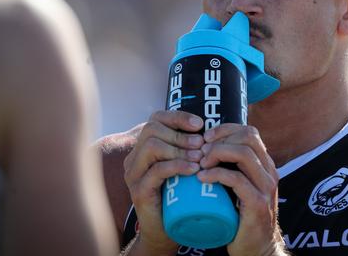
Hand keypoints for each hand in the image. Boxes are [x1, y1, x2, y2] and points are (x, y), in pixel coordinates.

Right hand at [123, 110, 204, 254]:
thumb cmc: (180, 196)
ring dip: (179, 148)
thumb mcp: (185, 166)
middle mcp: (135, 157)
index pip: (156, 119)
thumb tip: (213, 129)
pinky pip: (156, 170)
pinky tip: (194, 169)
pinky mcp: (138, 190)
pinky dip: (177, 166)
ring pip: (152, 146)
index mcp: (144, 147)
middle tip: (202, 144)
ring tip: (199, 157)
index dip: (178, 117)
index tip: (200, 124)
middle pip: (152, 128)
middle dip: (180, 133)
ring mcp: (134, 174)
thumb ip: (190, 147)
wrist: (167, 231)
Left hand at [197, 124, 286, 255]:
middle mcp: (270, 172)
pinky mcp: (257, 203)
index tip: (205, 138)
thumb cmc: (241, 218)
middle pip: (248, 137)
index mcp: (266, 166)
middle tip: (200, 151)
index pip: (250, 132)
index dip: (225, 129)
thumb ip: (233, 170)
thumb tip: (207, 149)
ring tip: (200, 164)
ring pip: (243, 154)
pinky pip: (237, 179)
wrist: (256, 249)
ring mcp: (266, 187)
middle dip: (220, 139)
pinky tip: (202, 178)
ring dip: (217, 153)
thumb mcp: (240, 188)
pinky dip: (216, 174)